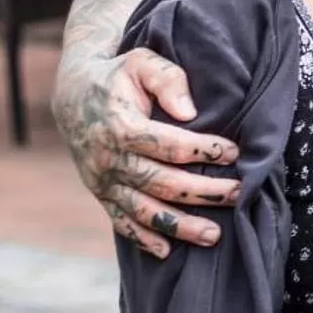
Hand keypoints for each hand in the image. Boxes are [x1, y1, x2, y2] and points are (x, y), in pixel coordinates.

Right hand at [52, 47, 239, 257]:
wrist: (73, 94)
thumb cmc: (118, 75)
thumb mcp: (142, 62)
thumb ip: (167, 79)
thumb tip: (190, 112)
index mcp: (120, 125)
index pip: (168, 144)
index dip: (203, 149)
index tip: (235, 151)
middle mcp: (109, 157)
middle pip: (161, 182)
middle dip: (203, 191)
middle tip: (239, 193)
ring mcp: (103, 180)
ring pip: (144, 210)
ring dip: (180, 226)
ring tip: (214, 235)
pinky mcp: (100, 193)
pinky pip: (121, 221)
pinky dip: (143, 238)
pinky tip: (168, 250)